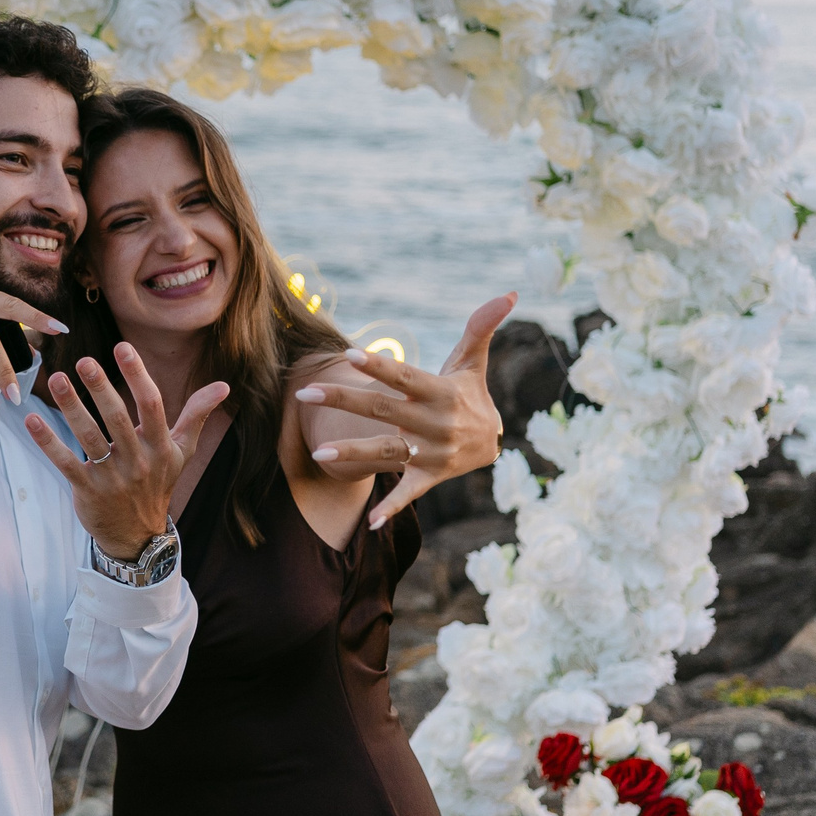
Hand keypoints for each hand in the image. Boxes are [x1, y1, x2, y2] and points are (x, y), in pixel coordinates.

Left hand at [26, 343, 227, 559]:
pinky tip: (31, 420)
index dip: (138, 375)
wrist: (138, 535)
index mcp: (160, 446)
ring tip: (57, 380)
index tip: (122, 347)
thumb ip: (197, 415)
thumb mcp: (181, 451)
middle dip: (101, 388)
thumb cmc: (158, 483)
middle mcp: (138, 460)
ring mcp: (112, 477)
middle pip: (118, 418)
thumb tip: (225, 386)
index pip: (152, 405)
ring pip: (90, 437)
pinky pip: (66, 462)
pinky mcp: (88, 490)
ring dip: (72, 407)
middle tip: (84, 361)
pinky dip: (47, 442)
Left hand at [299, 293, 516, 527]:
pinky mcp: (430, 478)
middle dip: (344, 399)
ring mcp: (432, 453)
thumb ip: (481, 327)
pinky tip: (370, 524)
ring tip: (318, 452)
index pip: (405, 377)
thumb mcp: (472, 362)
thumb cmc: (471, 393)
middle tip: (305, 391)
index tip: (349, 355)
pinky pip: (410, 493)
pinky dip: (392, 508)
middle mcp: (435, 423)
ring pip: (387, 452)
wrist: (492, 443)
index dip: (379, 366)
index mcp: (440, 392)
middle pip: (384, 409)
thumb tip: (510, 292)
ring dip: (353, 453)